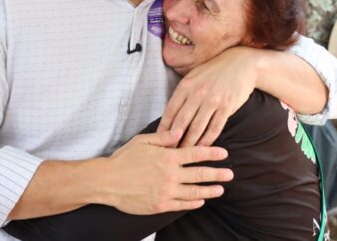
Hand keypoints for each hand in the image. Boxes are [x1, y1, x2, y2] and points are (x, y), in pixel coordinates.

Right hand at [104, 129, 232, 214]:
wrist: (106, 181)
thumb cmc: (123, 159)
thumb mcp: (142, 141)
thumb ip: (163, 137)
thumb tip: (179, 131)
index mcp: (167, 157)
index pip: (196, 153)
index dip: (212, 153)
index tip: (224, 154)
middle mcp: (170, 174)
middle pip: (200, 174)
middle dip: (217, 174)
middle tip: (230, 174)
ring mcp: (166, 191)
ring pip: (194, 192)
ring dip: (209, 191)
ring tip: (221, 190)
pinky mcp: (160, 205)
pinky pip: (182, 204)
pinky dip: (193, 203)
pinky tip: (201, 201)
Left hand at [158, 46, 257, 146]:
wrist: (241, 63)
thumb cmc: (214, 71)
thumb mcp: (194, 76)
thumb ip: (182, 93)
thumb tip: (170, 114)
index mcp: (186, 85)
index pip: (170, 111)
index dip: (163, 128)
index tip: (158, 141)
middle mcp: (198, 93)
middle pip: (181, 122)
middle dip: (173, 140)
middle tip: (168, 153)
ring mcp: (213, 100)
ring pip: (197, 128)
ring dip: (189, 143)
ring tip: (184, 154)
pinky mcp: (227, 107)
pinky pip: (215, 128)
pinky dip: (207, 140)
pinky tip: (203, 148)